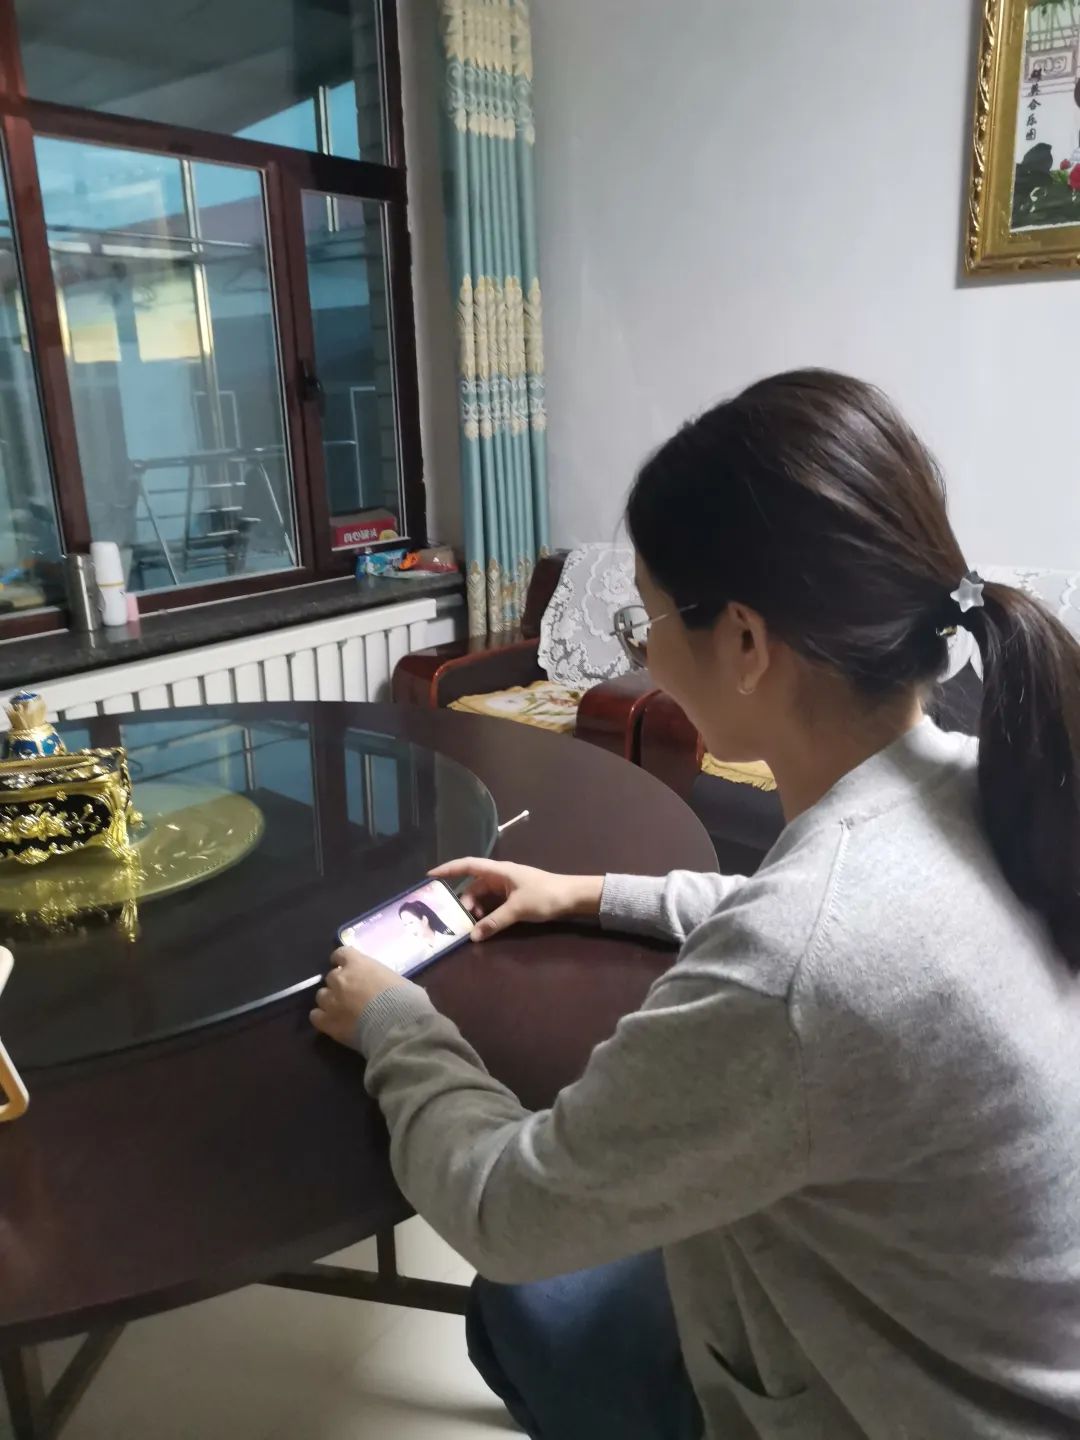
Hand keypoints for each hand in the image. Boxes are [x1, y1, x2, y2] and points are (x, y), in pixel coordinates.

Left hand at [310, 947, 408, 1046]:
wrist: (398, 1026)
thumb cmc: (406, 1001)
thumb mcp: (403, 983)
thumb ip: (389, 982)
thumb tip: (394, 989)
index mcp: (359, 964)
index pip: (341, 953)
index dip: (341, 960)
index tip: (343, 964)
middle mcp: (341, 979)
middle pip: (331, 977)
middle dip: (338, 984)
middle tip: (348, 993)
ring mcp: (332, 1001)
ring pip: (321, 996)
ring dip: (329, 1000)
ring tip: (339, 1009)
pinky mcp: (328, 1022)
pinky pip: (315, 1016)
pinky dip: (322, 1018)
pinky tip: (331, 1022)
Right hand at [429, 858, 603, 941]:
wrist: (573, 897)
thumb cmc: (545, 895)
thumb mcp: (518, 909)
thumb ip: (494, 922)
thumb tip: (473, 936)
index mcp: (499, 871)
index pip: (468, 865)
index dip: (448, 869)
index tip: (430, 875)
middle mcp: (500, 876)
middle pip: (473, 886)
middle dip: (463, 901)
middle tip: (457, 919)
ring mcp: (508, 886)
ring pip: (483, 896)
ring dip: (476, 910)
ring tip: (472, 926)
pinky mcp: (514, 897)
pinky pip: (493, 903)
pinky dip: (487, 913)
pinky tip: (485, 925)